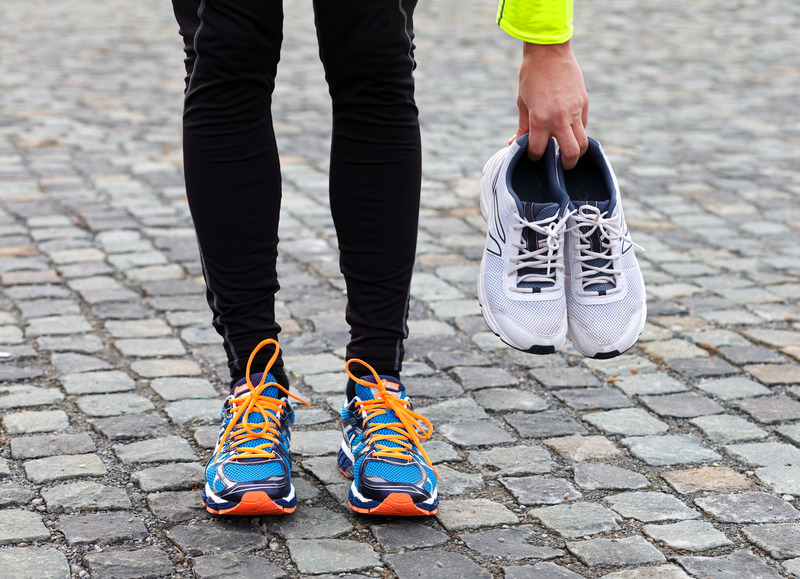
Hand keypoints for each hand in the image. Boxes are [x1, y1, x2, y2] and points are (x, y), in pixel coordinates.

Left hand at [511, 40, 588, 169]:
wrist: (549, 50)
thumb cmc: (531, 76)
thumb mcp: (522, 102)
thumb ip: (522, 126)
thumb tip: (513, 143)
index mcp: (540, 120)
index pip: (538, 150)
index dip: (533, 157)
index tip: (533, 156)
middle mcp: (559, 119)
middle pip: (569, 153)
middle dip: (565, 165)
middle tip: (560, 166)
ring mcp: (575, 111)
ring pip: (583, 143)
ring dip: (577, 153)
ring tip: (570, 155)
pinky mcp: (584, 103)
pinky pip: (584, 125)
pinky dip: (578, 132)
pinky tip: (570, 131)